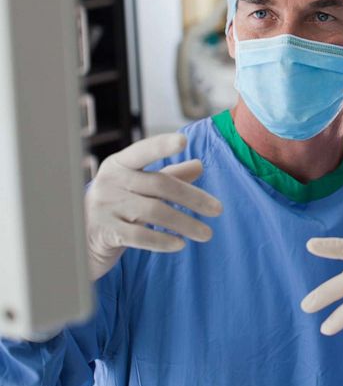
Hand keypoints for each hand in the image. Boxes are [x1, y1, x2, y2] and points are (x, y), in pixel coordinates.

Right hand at [86, 134, 222, 280]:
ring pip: (153, 211)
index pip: (143, 150)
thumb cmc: (117, 208)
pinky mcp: (104, 232)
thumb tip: (198, 165)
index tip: (183, 141)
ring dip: (185, 223)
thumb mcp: (140, 189)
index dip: (162, 145)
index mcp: (119, 164)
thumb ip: (168, 176)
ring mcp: (104, 207)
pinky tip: (180, 244)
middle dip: (193, 198)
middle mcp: (110, 181)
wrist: (80, 241)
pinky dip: (162, 240)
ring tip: (206, 234)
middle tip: (218, 210)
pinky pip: (139, 236)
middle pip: (159, 184)